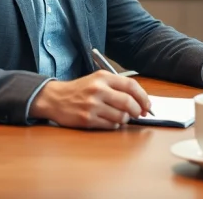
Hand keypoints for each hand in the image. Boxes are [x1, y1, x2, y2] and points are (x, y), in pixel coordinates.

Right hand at [29, 70, 152, 129]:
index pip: (131, 86)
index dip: (143, 97)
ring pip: (121, 116)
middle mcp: (98, 89)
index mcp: (103, 77)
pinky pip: (111, 125)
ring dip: (125, 119)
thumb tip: (140, 101)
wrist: (55, 98)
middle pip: (128, 102)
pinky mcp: (87, 119)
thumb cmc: (79, 90)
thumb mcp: (97, 79)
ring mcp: (92, 105)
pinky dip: (114, 125)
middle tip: (138, 114)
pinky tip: (109, 120)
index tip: (147, 105)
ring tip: (120, 116)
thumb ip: (117, 87)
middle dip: (137, 110)